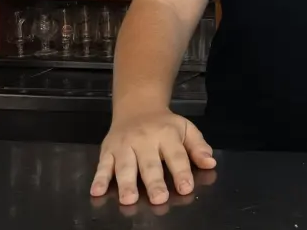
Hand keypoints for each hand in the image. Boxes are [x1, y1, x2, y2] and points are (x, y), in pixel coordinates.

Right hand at [90, 109, 216, 205]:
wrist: (137, 107)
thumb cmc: (165, 125)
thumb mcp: (186, 129)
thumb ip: (198, 147)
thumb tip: (210, 163)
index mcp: (167, 134)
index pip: (176, 156)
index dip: (181, 172)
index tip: (186, 188)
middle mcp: (144, 140)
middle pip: (150, 164)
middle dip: (154, 182)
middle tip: (158, 198)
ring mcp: (124, 145)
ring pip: (125, 165)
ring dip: (126, 183)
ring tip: (129, 199)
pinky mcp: (107, 149)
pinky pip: (102, 165)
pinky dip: (99, 178)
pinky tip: (97, 191)